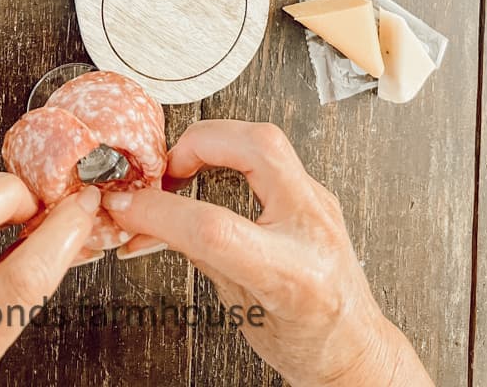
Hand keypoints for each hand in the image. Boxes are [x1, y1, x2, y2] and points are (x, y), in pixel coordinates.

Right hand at [102, 120, 433, 386]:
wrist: (355, 347)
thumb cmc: (307, 343)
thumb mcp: (241, 312)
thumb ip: (199, 257)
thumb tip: (150, 222)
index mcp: (293, 273)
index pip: (216, 227)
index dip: (162, 211)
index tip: (130, 208)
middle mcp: (312, 227)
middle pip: (259, 148)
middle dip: (200, 143)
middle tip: (165, 168)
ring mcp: (319, 203)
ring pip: (268, 139)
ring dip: (215, 141)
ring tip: (181, 168)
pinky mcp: (316, 193)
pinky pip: (271, 154)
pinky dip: (232, 153)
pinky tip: (209, 170)